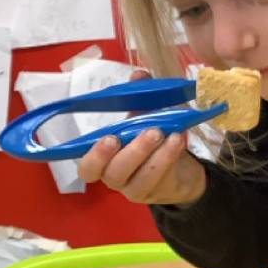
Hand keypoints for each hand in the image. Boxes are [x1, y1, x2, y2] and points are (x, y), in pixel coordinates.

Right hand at [77, 69, 206, 203]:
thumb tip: (139, 75)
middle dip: (130, 151)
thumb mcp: (148, 115)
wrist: (181, 169)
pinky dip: (167, 158)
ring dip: (153, 154)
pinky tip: (177, 141)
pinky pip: (157, 179)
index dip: (93, 156)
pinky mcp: (154, 193)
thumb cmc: (154, 140)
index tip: (109, 137)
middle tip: (150, 130)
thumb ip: (140, 95)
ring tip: (167, 133)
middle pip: (111, 172)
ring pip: (136, 178)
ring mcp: (134, 188)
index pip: (87, 166)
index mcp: (104, 159)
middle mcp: (114, 176)